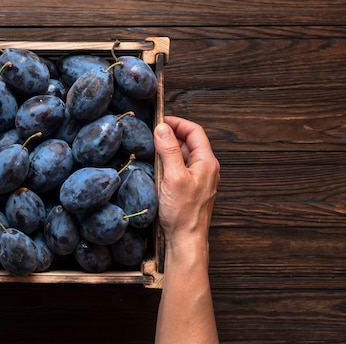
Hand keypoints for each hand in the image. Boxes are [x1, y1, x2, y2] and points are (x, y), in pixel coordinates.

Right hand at [154, 116, 219, 252]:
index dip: (178, 123)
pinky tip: (158, 167)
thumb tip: (162, 128)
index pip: (195, 131)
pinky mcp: (191, 189)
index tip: (161, 121)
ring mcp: (199, 180)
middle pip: (190, 142)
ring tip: (153, 148)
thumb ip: (169, 150)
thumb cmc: (183, 213)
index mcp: (206, 163)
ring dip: (170, 149)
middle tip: (154, 133)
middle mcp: (206, 169)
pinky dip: (170, 162)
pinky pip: (181, 168)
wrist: (186, 240)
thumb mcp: (173, 177)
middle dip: (172, 134)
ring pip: (185, 156)